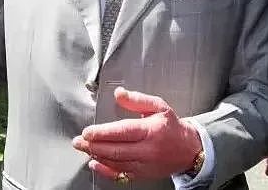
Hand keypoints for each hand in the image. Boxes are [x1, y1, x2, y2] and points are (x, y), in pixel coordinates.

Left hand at [71, 87, 202, 181]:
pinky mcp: (143, 174)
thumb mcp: (159, 106)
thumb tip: (119, 93)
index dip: (103, 133)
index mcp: (150, 131)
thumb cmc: (172, 127)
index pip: (123, 132)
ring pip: (117, 163)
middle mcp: (148, 150)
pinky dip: (106, 171)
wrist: (189, 150)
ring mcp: (145, 164)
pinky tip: (95, 164)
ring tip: (83, 149)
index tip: (87, 132)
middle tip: (78, 141)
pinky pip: (122, 175)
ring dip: (97, 156)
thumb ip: (137, 99)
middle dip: (93, 146)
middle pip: (116, 150)